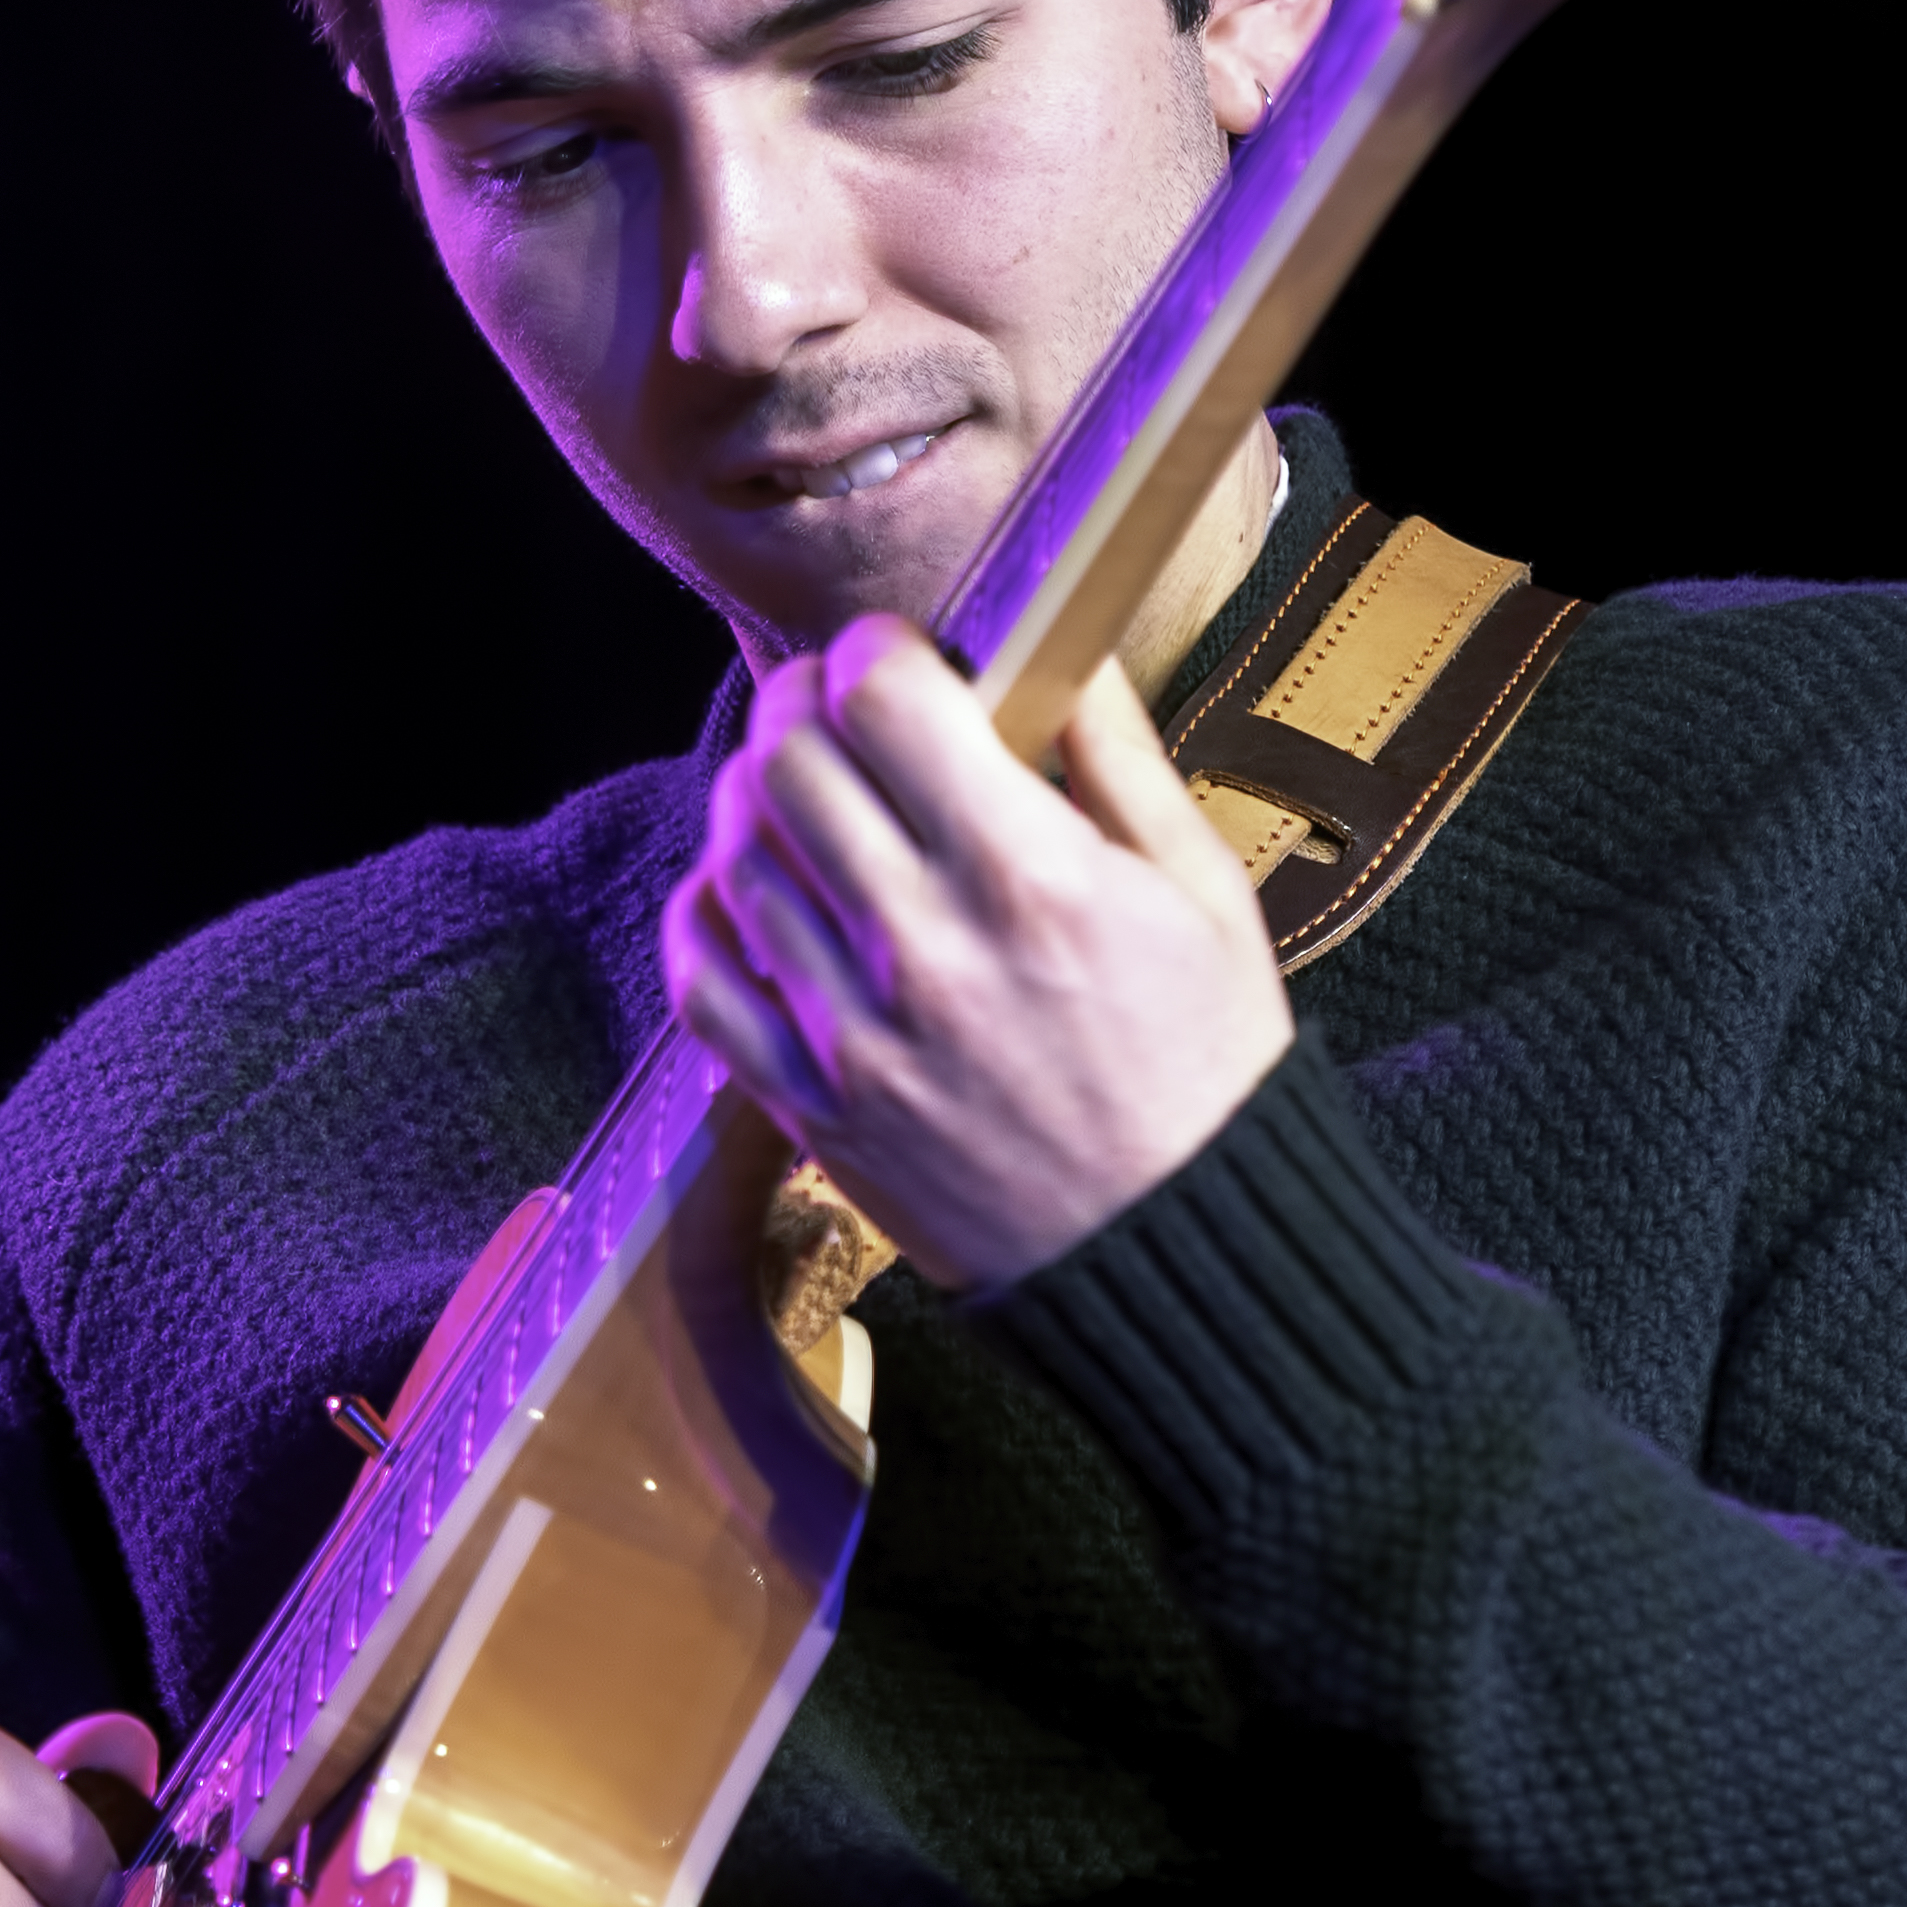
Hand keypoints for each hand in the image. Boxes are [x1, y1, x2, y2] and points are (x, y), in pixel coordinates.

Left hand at [666, 616, 1291, 1288]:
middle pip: (786, 760)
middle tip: (834, 713)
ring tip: (798, 796)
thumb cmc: (1205, 1071)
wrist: (1177, 1257)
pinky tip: (744, 894)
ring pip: (734, 855)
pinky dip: (705, 916)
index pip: (880, 697)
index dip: (874, 650)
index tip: (895, 660)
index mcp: (1028, 877)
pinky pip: (701, 983)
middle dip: (801, 707)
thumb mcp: (1204, 894)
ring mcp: (854, 1034)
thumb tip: (1057, 649)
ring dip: (754, 800)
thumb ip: (1118, 761)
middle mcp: (924, 947)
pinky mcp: (812, 1108)